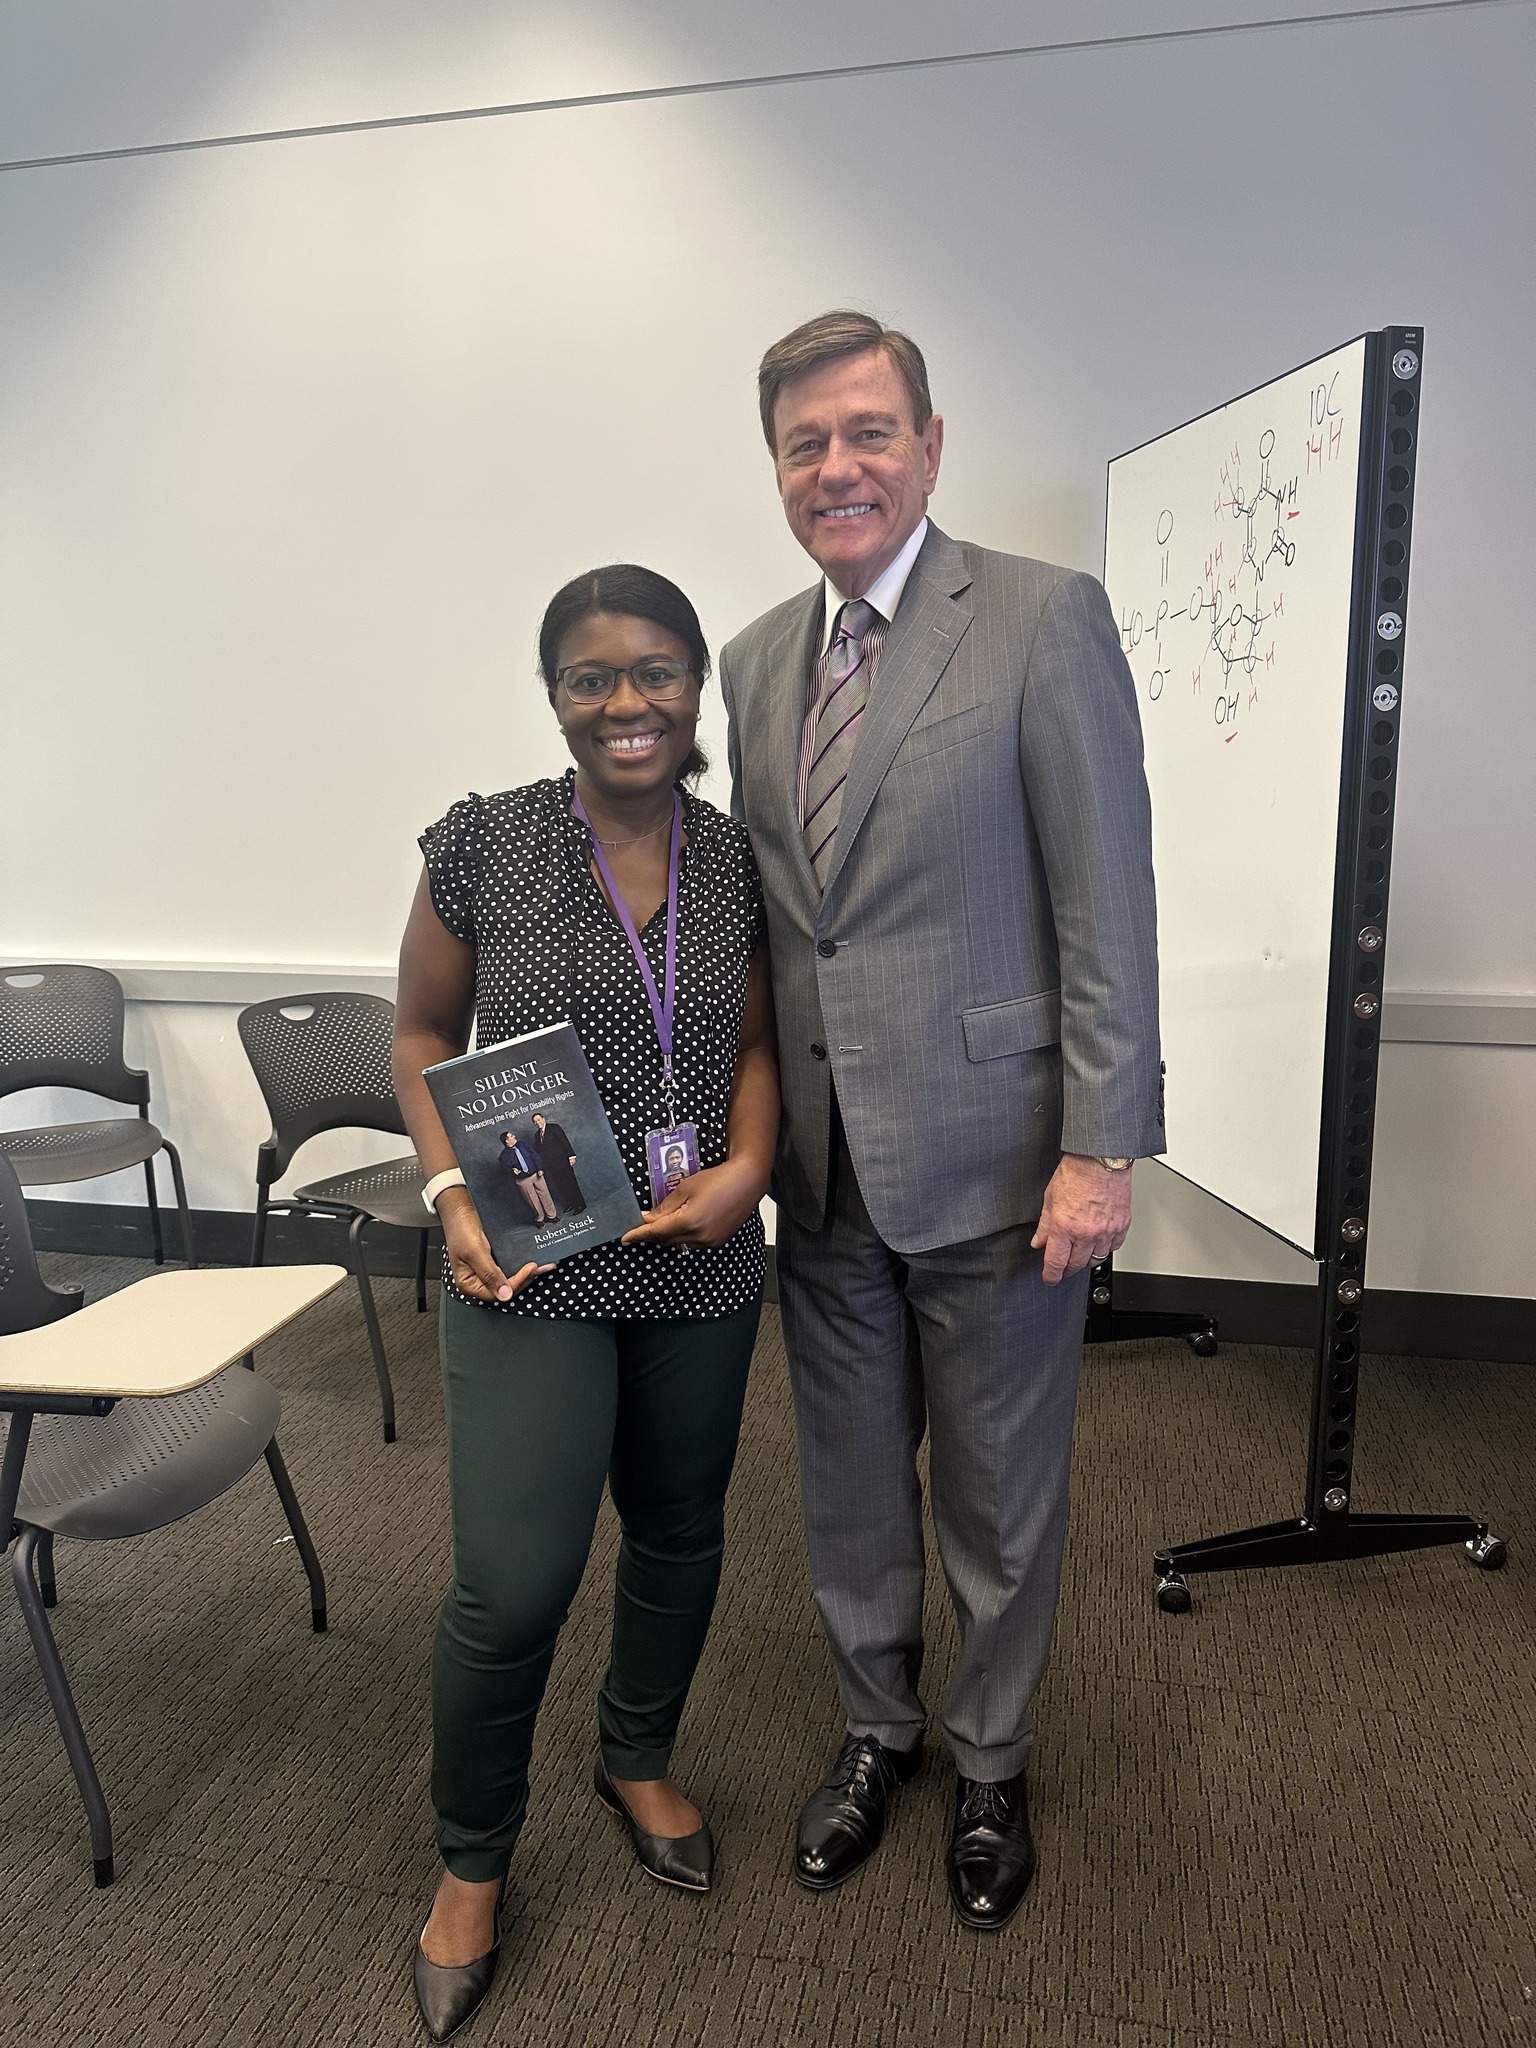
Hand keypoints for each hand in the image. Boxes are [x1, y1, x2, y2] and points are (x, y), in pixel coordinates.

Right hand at [437, 1186, 551, 1301]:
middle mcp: (479, 1279)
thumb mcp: (474, 1251)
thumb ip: (489, 1274)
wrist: (461, 1206)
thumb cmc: (461, 1227)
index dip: (515, 1283)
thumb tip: (504, 1295)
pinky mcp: (496, 1259)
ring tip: (544, 1264)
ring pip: (511, 1277)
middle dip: (525, 1278)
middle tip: (540, 1266)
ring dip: (527, 1272)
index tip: (530, 1269)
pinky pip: (512, 1265)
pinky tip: (536, 1257)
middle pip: (506, 1287)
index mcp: (468, 1283)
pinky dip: (523, 1262)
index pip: (496, 1293)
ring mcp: (489, 1269)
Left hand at [622, 1160, 762, 1249]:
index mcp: (689, 1222)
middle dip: (652, 1234)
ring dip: (667, 1235)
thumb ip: (665, 1206)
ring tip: (660, 1223)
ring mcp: (710, 1241)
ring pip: (679, 1243)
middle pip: (666, 1240)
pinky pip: (692, 1243)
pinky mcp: (717, 1241)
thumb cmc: (719, 1179)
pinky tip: (679, 1225)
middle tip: (641, 1225)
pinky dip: (682, 1236)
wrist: (747, 1181)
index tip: (626, 1237)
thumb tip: (649, 1218)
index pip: (656, 1232)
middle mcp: (700, 1236)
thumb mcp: (686, 1188)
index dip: (639, 1234)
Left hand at [1030, 1154, 1132, 1284]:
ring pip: (1096, 1260)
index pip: (1056, 1262)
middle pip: (1076, 1265)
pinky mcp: (1121, 1225)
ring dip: (1086, 1261)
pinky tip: (1098, 1244)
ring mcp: (1106, 1230)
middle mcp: (1086, 1232)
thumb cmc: (1076, 1172)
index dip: (1051, 1275)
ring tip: (1079, 1256)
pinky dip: (1105, 1249)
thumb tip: (1039, 1241)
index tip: (1050, 1278)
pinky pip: (1114, 1247)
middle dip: (1067, 1269)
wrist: (1100, 1158)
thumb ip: (1045, 1224)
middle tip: (1063, 1268)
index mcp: (1064, 1226)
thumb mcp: (1050, 1198)